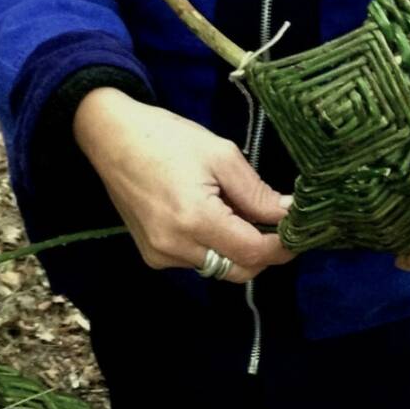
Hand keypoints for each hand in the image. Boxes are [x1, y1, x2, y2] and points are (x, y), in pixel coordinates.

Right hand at [73, 88, 294, 281]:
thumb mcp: (221, 155)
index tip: (299, 230)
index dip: (282, 245)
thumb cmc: (165, 138)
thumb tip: (288, 213)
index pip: (253, 252)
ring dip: (237, 248)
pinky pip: (196, 261)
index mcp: (195, 220)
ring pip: (219, 268)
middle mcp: (175, 247)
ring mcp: (160, 255)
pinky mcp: (151, 255)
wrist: (111, 138)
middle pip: (239, 270)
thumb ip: (257, 193)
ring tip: (238, 212)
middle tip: (277, 224)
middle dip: (263, 252)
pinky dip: (213, 247)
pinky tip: (210, 217)